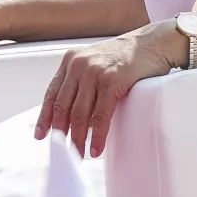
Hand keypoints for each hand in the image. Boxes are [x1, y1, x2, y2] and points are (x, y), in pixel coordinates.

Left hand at [35, 21, 184, 157]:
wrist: (154, 42)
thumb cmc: (128, 54)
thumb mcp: (96, 60)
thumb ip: (81, 78)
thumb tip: (73, 112)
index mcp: (71, 60)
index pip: (52, 93)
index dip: (45, 117)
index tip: (42, 135)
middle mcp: (79, 65)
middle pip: (64, 107)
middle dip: (62, 133)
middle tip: (63, 151)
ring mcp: (95, 72)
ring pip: (80, 114)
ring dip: (78, 139)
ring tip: (79, 154)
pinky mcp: (112, 81)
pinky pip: (100, 115)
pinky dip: (97, 135)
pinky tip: (96, 147)